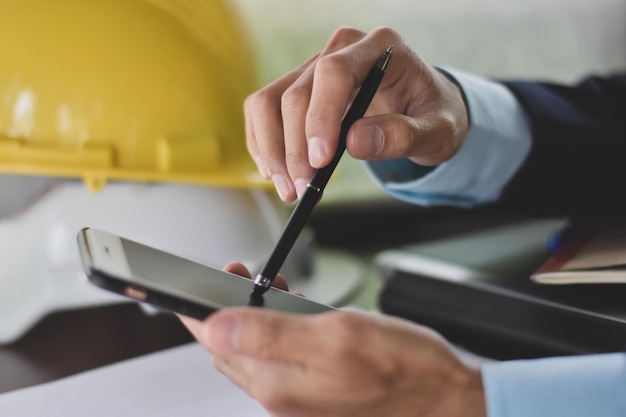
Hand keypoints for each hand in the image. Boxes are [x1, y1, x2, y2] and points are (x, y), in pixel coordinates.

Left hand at [181, 263, 485, 416]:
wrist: (446, 405)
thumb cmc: (406, 371)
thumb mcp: (339, 337)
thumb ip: (273, 334)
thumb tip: (216, 326)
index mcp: (279, 382)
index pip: (217, 343)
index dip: (197, 310)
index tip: (184, 286)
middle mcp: (281, 396)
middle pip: (232, 348)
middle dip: (224, 309)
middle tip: (234, 275)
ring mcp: (298, 398)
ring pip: (255, 354)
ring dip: (249, 320)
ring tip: (261, 288)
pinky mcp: (314, 394)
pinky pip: (278, 362)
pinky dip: (274, 334)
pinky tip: (289, 315)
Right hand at [245, 27, 468, 201]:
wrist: (423, 109)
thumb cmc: (432, 115)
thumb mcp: (437, 130)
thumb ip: (404, 134)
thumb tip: (356, 143)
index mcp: (379, 48)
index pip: (334, 72)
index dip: (321, 116)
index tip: (320, 160)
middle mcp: (341, 50)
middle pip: (297, 92)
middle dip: (294, 147)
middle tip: (303, 190)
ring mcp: (314, 67)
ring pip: (270, 101)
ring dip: (272, 149)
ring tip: (289, 189)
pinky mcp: (298, 87)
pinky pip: (265, 110)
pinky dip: (264, 144)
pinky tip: (277, 173)